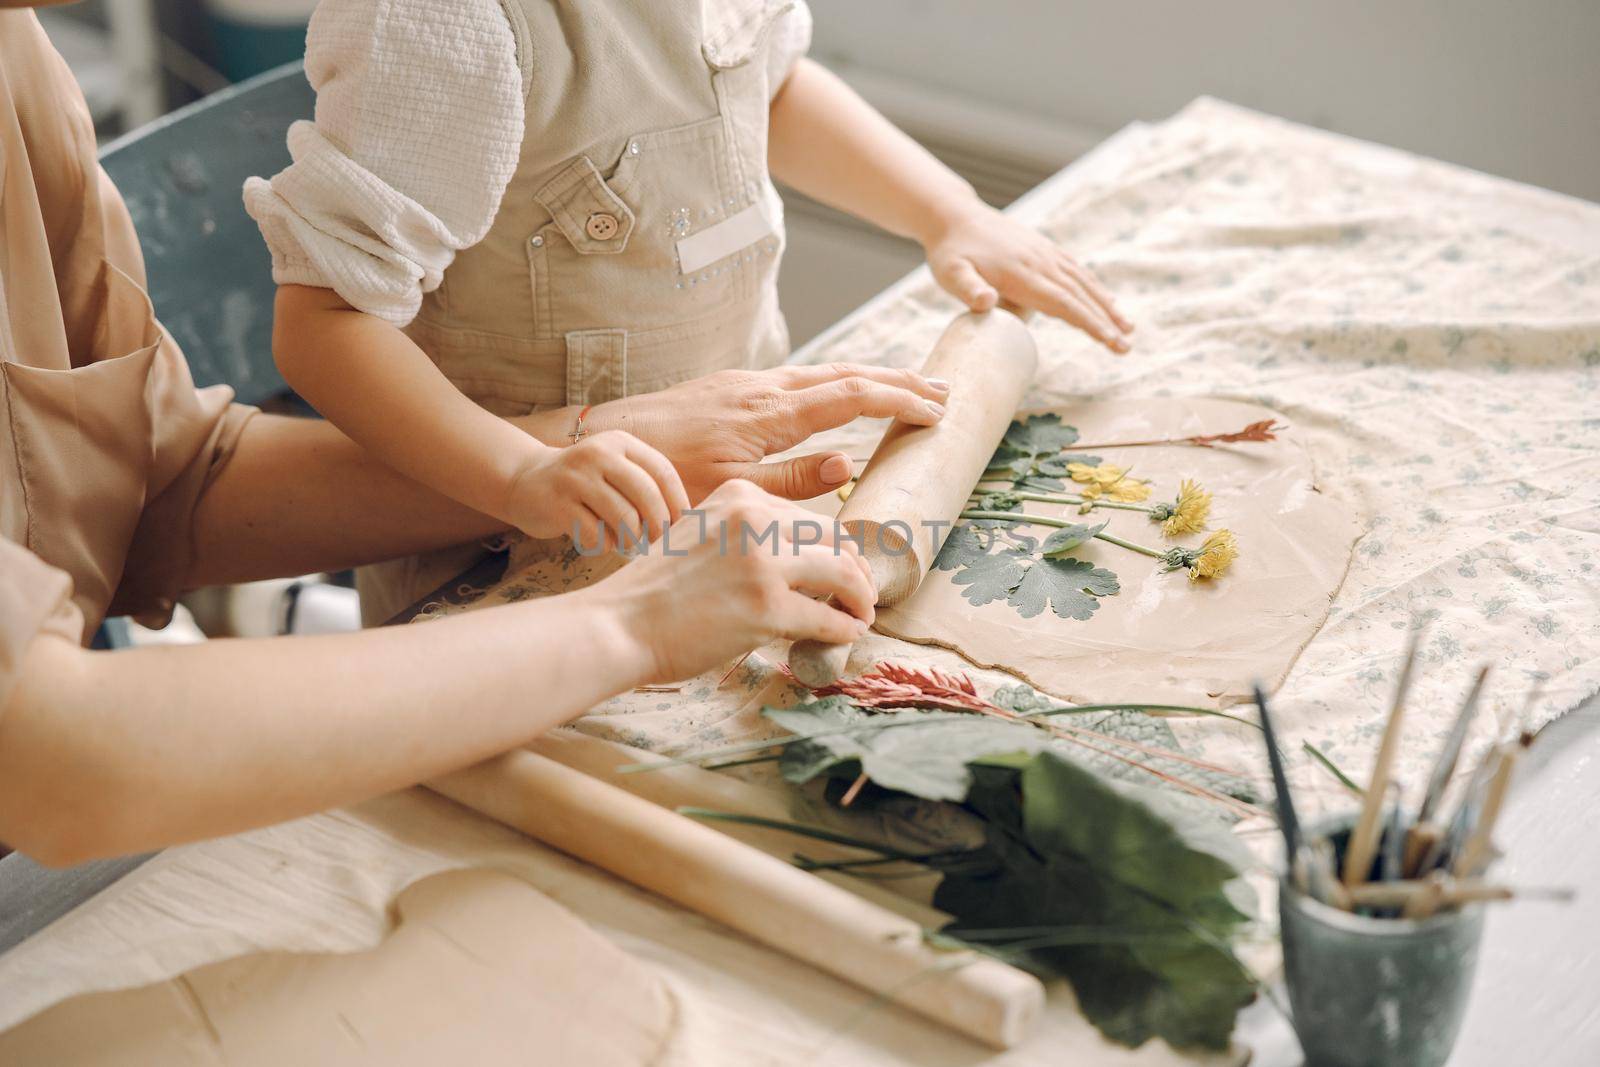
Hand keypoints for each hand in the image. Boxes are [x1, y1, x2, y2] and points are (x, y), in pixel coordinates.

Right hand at [503, 432, 689, 549]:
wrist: (526, 480)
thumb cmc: (585, 482)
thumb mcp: (615, 469)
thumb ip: (646, 484)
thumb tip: (687, 520)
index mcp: (619, 442)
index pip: (662, 471)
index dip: (678, 503)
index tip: (684, 526)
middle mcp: (598, 454)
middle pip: (646, 495)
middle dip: (659, 526)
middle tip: (658, 543)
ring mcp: (575, 478)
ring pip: (624, 519)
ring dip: (632, 539)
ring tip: (627, 542)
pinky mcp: (557, 504)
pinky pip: (597, 535)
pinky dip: (605, 546)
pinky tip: (599, 541)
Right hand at [583, 481, 876, 681]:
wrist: (618, 624)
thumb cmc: (653, 591)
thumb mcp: (698, 535)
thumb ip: (743, 535)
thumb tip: (797, 559)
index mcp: (738, 494)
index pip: (807, 515)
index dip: (833, 545)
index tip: (842, 567)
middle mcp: (753, 518)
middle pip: (833, 538)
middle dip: (855, 567)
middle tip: (862, 593)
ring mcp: (762, 562)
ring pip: (842, 572)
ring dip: (860, 596)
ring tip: (861, 613)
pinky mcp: (767, 606)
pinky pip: (827, 616)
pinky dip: (844, 627)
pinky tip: (846, 634)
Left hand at [586, 363, 948, 502]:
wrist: (607, 441)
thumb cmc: (664, 478)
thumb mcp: (729, 492)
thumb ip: (791, 479)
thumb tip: (847, 461)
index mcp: (770, 415)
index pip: (852, 398)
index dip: (898, 402)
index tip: (936, 412)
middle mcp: (764, 390)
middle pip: (846, 375)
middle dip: (898, 381)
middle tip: (943, 391)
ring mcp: (748, 384)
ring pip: (823, 372)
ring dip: (870, 378)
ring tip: (906, 387)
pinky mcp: (733, 388)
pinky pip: (800, 377)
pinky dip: (836, 381)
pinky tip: (840, 392)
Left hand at [922, 202, 1132, 352]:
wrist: (955, 216)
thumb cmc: (950, 252)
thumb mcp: (950, 273)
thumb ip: (967, 289)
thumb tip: (986, 302)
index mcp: (1020, 274)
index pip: (1062, 302)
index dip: (1088, 322)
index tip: (1110, 340)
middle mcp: (1039, 262)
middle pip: (1079, 296)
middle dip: (1105, 322)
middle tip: (1126, 347)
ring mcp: (1044, 254)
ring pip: (1083, 283)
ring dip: (1107, 306)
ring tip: (1128, 327)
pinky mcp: (1044, 249)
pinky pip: (1076, 270)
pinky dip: (1095, 288)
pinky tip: (1107, 301)